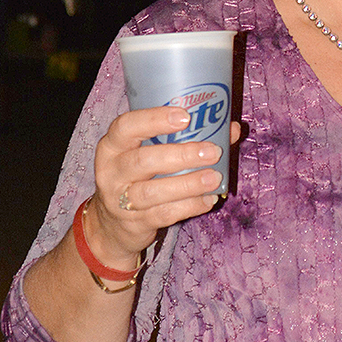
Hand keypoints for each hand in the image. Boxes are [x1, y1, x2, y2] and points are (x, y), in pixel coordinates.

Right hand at [86, 106, 240, 268]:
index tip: (185, 117)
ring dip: (188, 184)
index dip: (154, 119)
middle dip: (182, 155)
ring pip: (152, 192)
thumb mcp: (151, 152)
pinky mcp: (133, 223)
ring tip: (215, 178)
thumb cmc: (139, 175)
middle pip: (143, 161)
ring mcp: (119, 200)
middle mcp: (111, 171)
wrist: (112, 224)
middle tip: (213, 151)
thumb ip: (186, 137)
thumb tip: (231, 128)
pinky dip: (189, 206)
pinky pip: (163, 214)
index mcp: (113, 145)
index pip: (126, 126)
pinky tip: (209, 199)